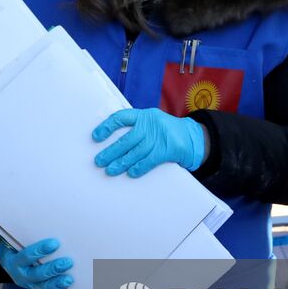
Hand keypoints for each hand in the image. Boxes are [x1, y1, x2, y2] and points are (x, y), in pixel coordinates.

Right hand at [0, 238, 73, 288]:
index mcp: (12, 260)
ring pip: (42, 286)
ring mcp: (27, 284)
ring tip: (69, 280)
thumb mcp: (15, 239)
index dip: (40, 250)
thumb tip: (46, 221)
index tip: (55, 243)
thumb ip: (27, 235)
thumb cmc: (15, 245)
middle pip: (36, 274)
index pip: (27, 256)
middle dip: (52, 269)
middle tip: (68, 262)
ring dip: (56, 283)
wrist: (7, 260)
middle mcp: (19, 274)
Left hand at [92, 108, 206, 177]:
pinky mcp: (168, 149)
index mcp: (144, 115)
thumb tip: (113, 142)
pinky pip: (150, 160)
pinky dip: (140, 167)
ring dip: (122, 162)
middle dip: (111, 151)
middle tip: (99, 161)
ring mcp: (160, 137)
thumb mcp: (152, 122)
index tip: (96, 137)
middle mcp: (151, 124)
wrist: (191, 136)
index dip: (107, 126)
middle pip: (127, 139)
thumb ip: (136, 127)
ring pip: (136, 152)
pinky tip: (131, 172)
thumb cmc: (165, 131)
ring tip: (110, 170)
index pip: (121, 117)